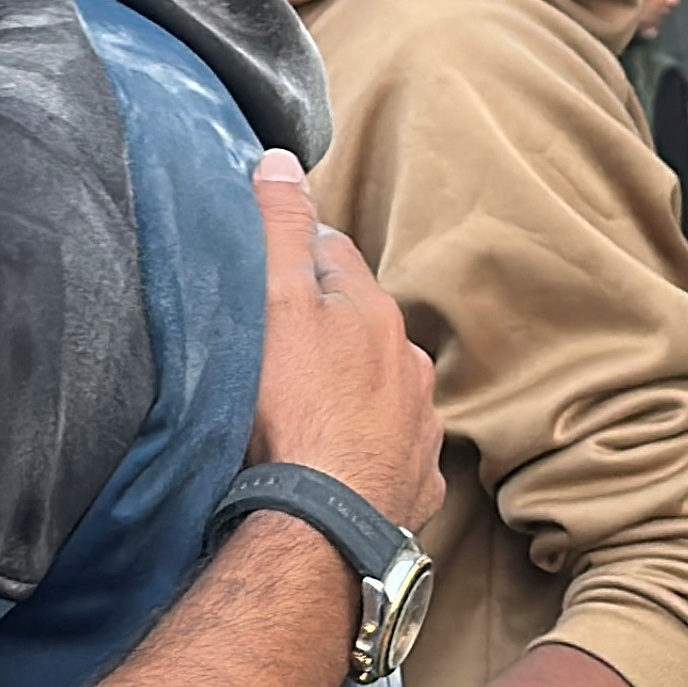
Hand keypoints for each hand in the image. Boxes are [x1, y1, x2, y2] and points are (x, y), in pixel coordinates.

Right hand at [251, 150, 441, 529]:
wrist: (321, 526)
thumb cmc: (291, 409)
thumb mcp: (274, 302)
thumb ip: (280, 228)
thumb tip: (282, 160)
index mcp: (374, 313)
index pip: (335, 254)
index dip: (299, 255)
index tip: (268, 268)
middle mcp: (409, 364)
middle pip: (364, 325)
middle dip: (333, 325)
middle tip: (281, 343)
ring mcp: (418, 428)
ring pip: (385, 389)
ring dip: (355, 389)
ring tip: (309, 408)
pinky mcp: (414, 485)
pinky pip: (392, 452)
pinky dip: (368, 448)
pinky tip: (338, 461)